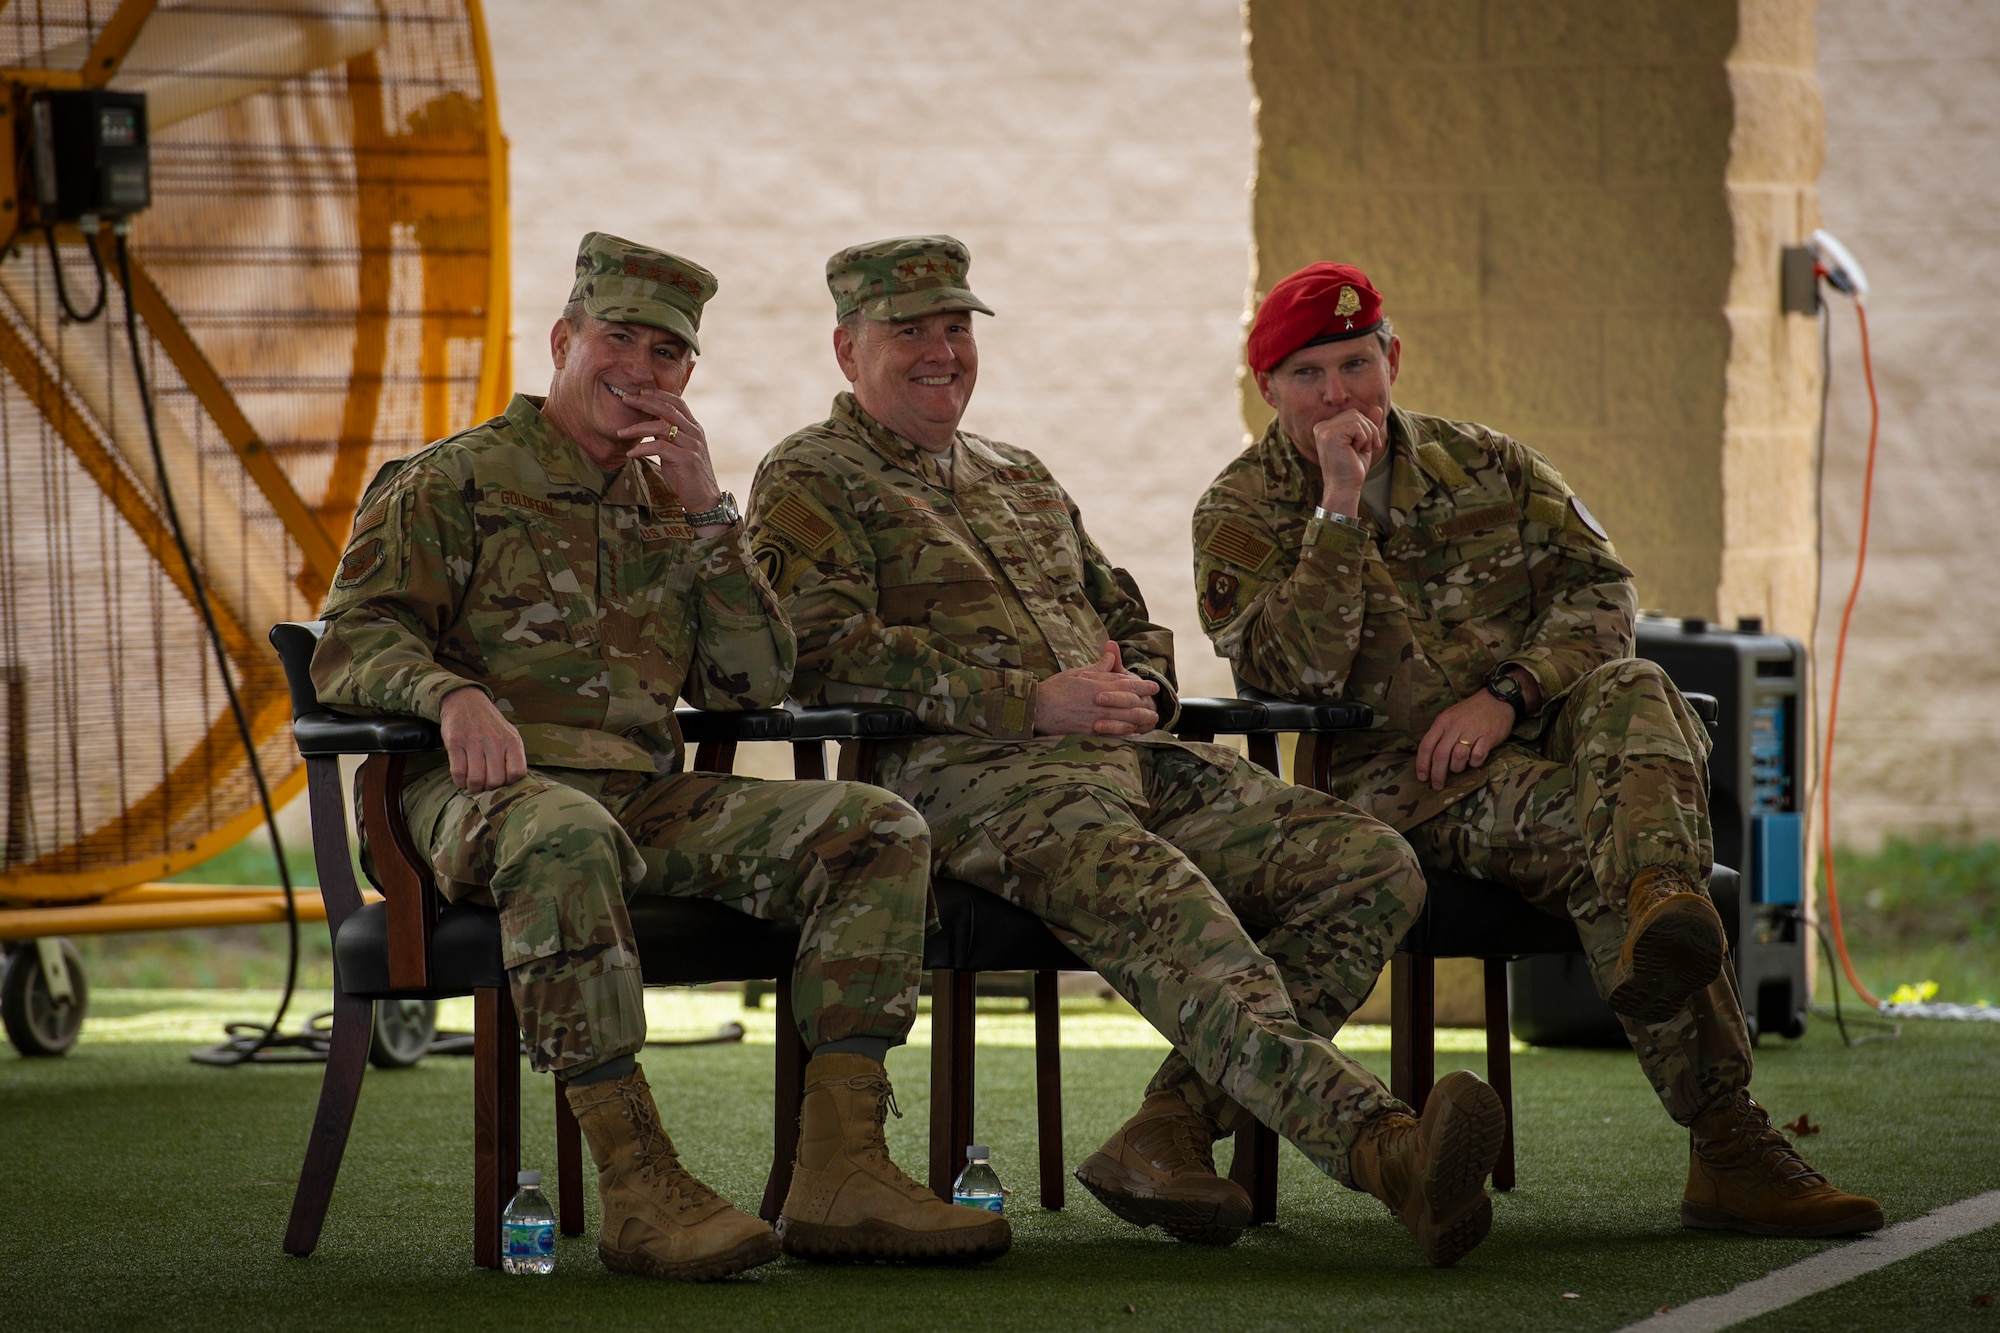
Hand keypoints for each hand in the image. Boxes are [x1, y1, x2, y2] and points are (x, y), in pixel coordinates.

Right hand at [439, 686, 527, 793]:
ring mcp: (474, 741)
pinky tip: (462, 779)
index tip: (501, 781)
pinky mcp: (455, 743)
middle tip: (484, 785)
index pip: (517, 773)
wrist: (465, 701)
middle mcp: (495, 741)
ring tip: (473, 784)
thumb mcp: (509, 735)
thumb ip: (513, 757)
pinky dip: (460, 782)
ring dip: (473, 788)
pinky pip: (458, 773)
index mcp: (512, 741)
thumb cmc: (489, 725)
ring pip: (476, 780)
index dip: (509, 783)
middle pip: (495, 780)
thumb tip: (511, 785)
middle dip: (489, 789)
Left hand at [614, 387, 724, 526]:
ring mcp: (692, 445)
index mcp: (694, 427)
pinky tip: (631, 453)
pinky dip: (642, 449)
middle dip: (644, 402)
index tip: (638, 392)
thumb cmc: (686, 475)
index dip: (657, 394)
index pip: (677, 402)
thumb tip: (648, 425)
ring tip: (620, 432)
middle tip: (625, 399)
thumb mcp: (677, 450)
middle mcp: (695, 432)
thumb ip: (667, 436)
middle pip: (668, 409)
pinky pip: (660, 447)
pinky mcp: (687, 459)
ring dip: (637, 428)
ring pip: (661, 427)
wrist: (704, 498)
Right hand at [1032, 642, 1160, 736]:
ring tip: (1150, 721)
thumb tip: (1111, 656)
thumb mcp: (1078, 672)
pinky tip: (1134, 733)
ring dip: (1141, 720)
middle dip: (1147, 705)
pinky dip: (1127, 733)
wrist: (1037, 707)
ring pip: (1127, 720)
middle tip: (1156, 707)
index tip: (1154, 686)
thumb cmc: (1055, 688)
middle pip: (1132, 704)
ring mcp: (1098, 718)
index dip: (1144, 686)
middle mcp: (1102, 702)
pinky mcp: (1091, 731)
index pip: (1129, 684)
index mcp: (1100, 685)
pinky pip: (1114, 733)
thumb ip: (1098, 667)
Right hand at [1313, 408, 1387, 513]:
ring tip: (1361, 450)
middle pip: (1355, 413)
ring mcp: (1324, 431)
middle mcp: (1321, 427)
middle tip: (1369, 447)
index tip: (1370, 444)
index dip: (1367, 427)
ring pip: (1357, 419)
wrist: (1344, 487)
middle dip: (1369, 430)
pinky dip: (1364, 439)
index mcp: (1325, 427)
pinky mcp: (1330, 436)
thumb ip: (1368, 425)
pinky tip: (1356, 451)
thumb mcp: (1364, 443)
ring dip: (1368, 435)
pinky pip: (1357, 427)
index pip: (1352, 414)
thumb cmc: (1352, 468)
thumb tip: (1377, 408)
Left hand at [1413, 689, 1516, 790]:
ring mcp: (1472, 731)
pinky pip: (1477, 757)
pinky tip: (1475, 759)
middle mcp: (1455, 726)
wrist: (1497, 699)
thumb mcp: (1450, 717)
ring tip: (1460, 767)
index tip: (1422, 778)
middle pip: (1440, 755)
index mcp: (1442, 722)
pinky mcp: (1488, 737)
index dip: (1422, 764)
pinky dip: (1474, 763)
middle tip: (1438, 786)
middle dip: (1437, 774)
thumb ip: (1440, 735)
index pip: (1426, 745)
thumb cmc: (1470, 712)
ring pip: (1457, 757)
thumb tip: (1429, 760)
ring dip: (1457, 767)